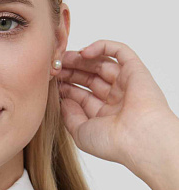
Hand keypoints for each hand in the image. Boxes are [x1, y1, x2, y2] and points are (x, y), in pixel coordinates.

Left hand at [56, 39, 177, 178]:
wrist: (138, 138)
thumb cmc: (111, 142)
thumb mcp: (81, 133)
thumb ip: (70, 116)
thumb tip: (63, 101)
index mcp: (106, 115)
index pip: (83, 96)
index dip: (67, 87)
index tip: (52, 83)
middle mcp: (117, 99)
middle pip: (91, 78)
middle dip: (72, 71)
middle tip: (55, 67)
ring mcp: (126, 84)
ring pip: (101, 63)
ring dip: (82, 59)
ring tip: (64, 59)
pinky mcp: (136, 70)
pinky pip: (119, 51)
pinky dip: (102, 47)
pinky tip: (84, 53)